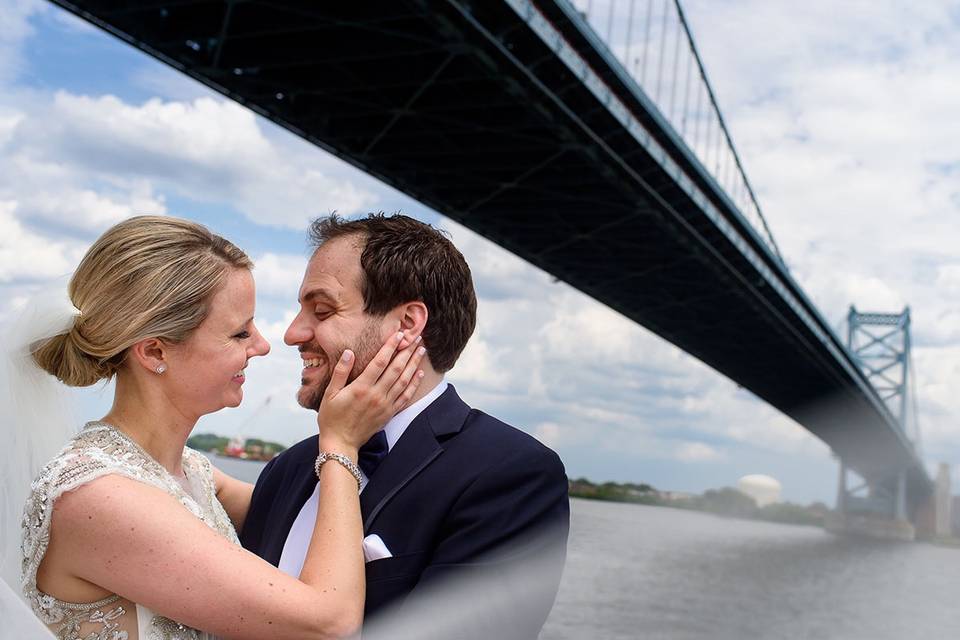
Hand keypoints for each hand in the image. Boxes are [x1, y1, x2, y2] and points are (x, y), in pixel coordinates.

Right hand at [317, 331, 425, 453]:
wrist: (341, 443)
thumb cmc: (332, 418)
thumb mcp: (330, 393)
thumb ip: (340, 372)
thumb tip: (349, 352)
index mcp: (361, 387)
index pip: (380, 362)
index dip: (391, 346)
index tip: (399, 334)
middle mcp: (376, 395)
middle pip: (396, 368)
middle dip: (407, 351)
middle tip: (417, 338)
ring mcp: (385, 405)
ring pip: (404, 380)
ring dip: (414, 364)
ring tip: (421, 351)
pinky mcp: (389, 413)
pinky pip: (405, 396)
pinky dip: (414, 384)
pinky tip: (419, 373)